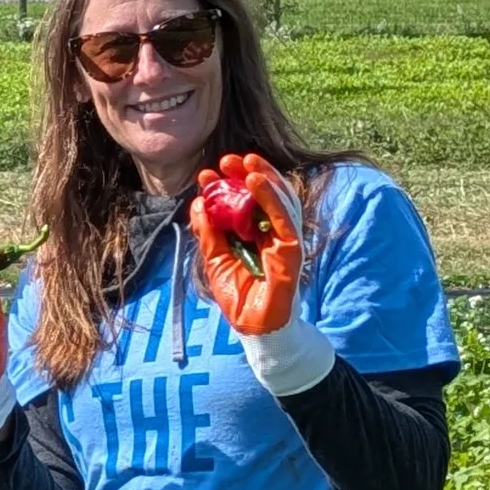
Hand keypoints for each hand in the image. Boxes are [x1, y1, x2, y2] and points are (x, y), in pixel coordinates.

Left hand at [189, 151, 304, 335]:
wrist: (253, 329)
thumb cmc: (238, 296)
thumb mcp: (215, 260)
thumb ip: (208, 233)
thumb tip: (198, 204)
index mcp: (254, 234)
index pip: (245, 203)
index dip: (228, 186)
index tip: (206, 175)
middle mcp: (272, 234)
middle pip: (265, 196)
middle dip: (247, 175)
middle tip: (226, 161)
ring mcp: (284, 241)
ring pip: (279, 201)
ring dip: (264, 178)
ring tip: (245, 163)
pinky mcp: (292, 251)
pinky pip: (285, 220)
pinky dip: (272, 199)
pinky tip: (257, 182)